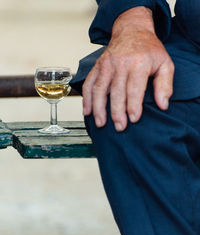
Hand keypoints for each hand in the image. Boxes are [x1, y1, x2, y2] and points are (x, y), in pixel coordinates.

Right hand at [82, 7, 174, 131]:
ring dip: (98, 108)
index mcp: (138, 63)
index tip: (134, 119)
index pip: (134, 88)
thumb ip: (165, 85)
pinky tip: (87, 111)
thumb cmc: (149, 49)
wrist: (132, 30)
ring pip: (99, 89)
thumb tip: (163, 105)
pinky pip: (89, 83)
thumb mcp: (165, 63)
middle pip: (116, 92)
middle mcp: (120, 64)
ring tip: (100, 123)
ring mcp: (106, 65)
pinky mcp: (98, 66)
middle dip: (117, 112)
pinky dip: (86, 98)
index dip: (133, 106)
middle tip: (119, 127)